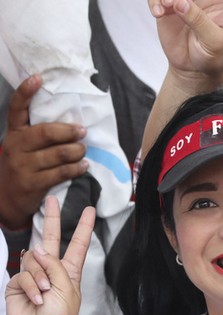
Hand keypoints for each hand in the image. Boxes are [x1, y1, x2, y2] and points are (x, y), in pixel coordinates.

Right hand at [0, 75, 87, 229]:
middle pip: (46, 132)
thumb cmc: (22, 167)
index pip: (16, 108)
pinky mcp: (33, 183)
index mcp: (13, 133)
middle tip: (82, 131)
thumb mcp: (22, 147)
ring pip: (58, 154)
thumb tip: (70, 124)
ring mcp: (23, 165)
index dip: (26, 92)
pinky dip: (76, 168)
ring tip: (83, 150)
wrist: (8, 198)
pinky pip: (61, 173)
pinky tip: (83, 166)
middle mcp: (16, 147)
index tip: (37, 78)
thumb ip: (37, 135)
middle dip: (69, 131)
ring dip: (76, 151)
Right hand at [6, 196, 94, 314]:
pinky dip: (32, 287)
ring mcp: (33, 276)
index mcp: (69, 273)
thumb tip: (38, 250)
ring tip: (45, 293)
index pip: (77, 245)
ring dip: (41, 277)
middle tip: (52, 200)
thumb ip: (55, 266)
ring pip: (34, 260)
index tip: (89, 211)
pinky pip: (24, 275)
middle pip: (50, 239)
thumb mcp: (66, 289)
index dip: (83, 228)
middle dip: (52, 219)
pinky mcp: (18, 284)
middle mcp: (51, 271)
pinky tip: (36, 299)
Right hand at [147, 0, 222, 82]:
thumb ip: (199, 21)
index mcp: (222, 1)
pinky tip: (158, 13)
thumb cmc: (213, 56)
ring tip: (166, 5)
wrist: (195, 70)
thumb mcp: (213, 41)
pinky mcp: (167, 7)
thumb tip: (181, 2)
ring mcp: (184, 0)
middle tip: (174, 2)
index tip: (187, 2)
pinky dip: (154, 1)